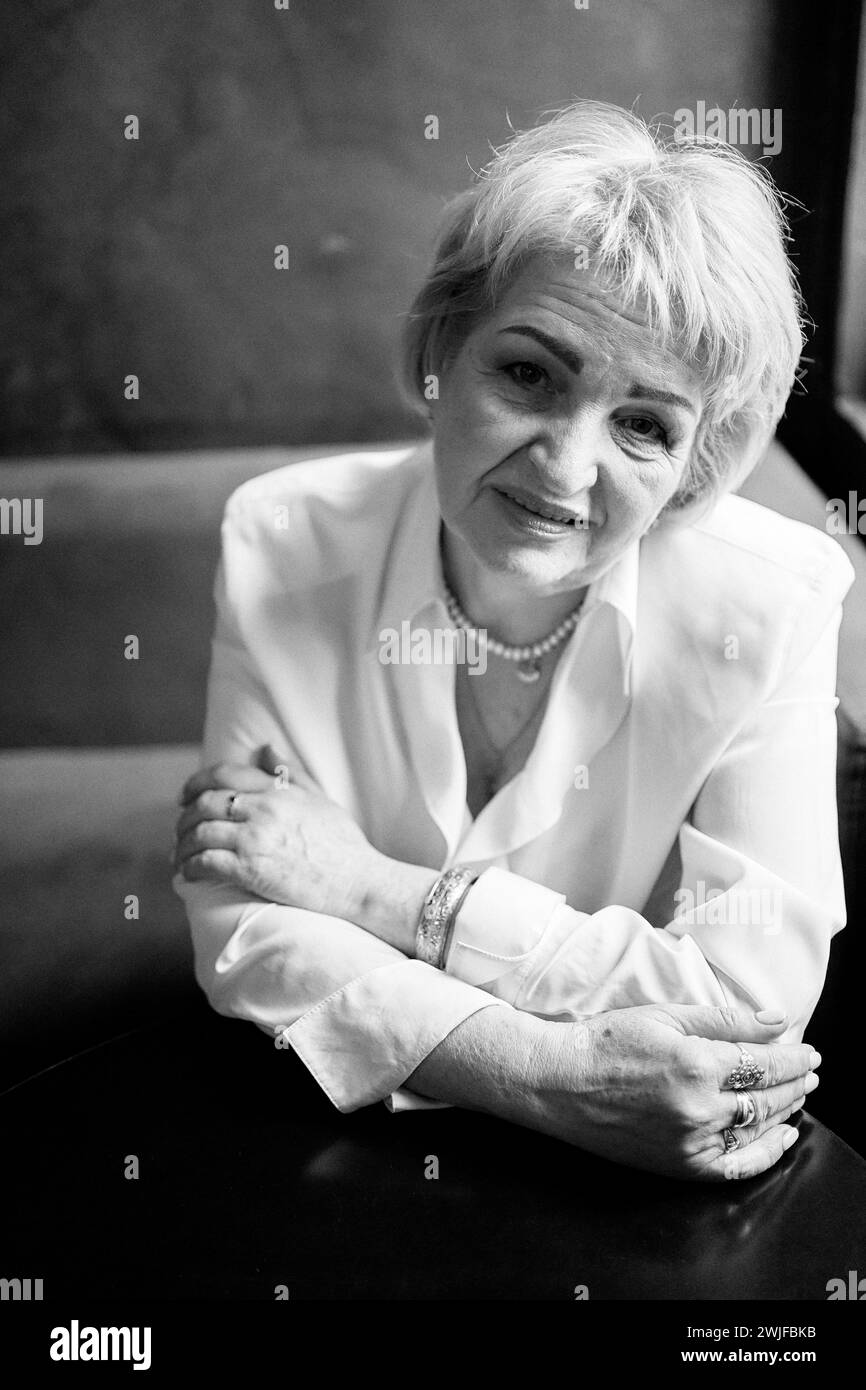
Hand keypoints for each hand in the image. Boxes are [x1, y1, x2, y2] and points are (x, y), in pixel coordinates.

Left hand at [174, 745, 384, 921]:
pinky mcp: (250, 869)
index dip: (195, 783)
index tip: (184, 796)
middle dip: (184, 818)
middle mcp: (263, 810)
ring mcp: (255, 839)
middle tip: (179, 831)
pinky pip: (206, 862)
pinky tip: (188, 874)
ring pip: (200, 833)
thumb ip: (289, 773)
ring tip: (179, 857)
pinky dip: (190, 867)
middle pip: (205, 803)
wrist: (356, 881)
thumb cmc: (343, 843)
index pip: (224, 775)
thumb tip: (265, 748)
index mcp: (277, 791)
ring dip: (183, 846)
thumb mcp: (319, 798)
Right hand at [530, 1003, 818, 1179]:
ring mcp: (690, 1141)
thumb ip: (724, 1020)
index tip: (809, 1051)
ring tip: (799, 1096)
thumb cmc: (605, 1042)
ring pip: (757, 1128)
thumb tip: (776, 1020)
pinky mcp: (680, 1165)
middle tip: (810, 1071)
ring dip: (787, 1110)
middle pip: (768, 1096)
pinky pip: (738, 1166)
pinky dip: (766, 1154)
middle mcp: (698, 1106)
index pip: (765, 1062)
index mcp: (696, 1062)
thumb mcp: (664, 1016)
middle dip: (796, 1082)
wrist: (558, 1083)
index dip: (793, 1057)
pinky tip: (782, 1138)